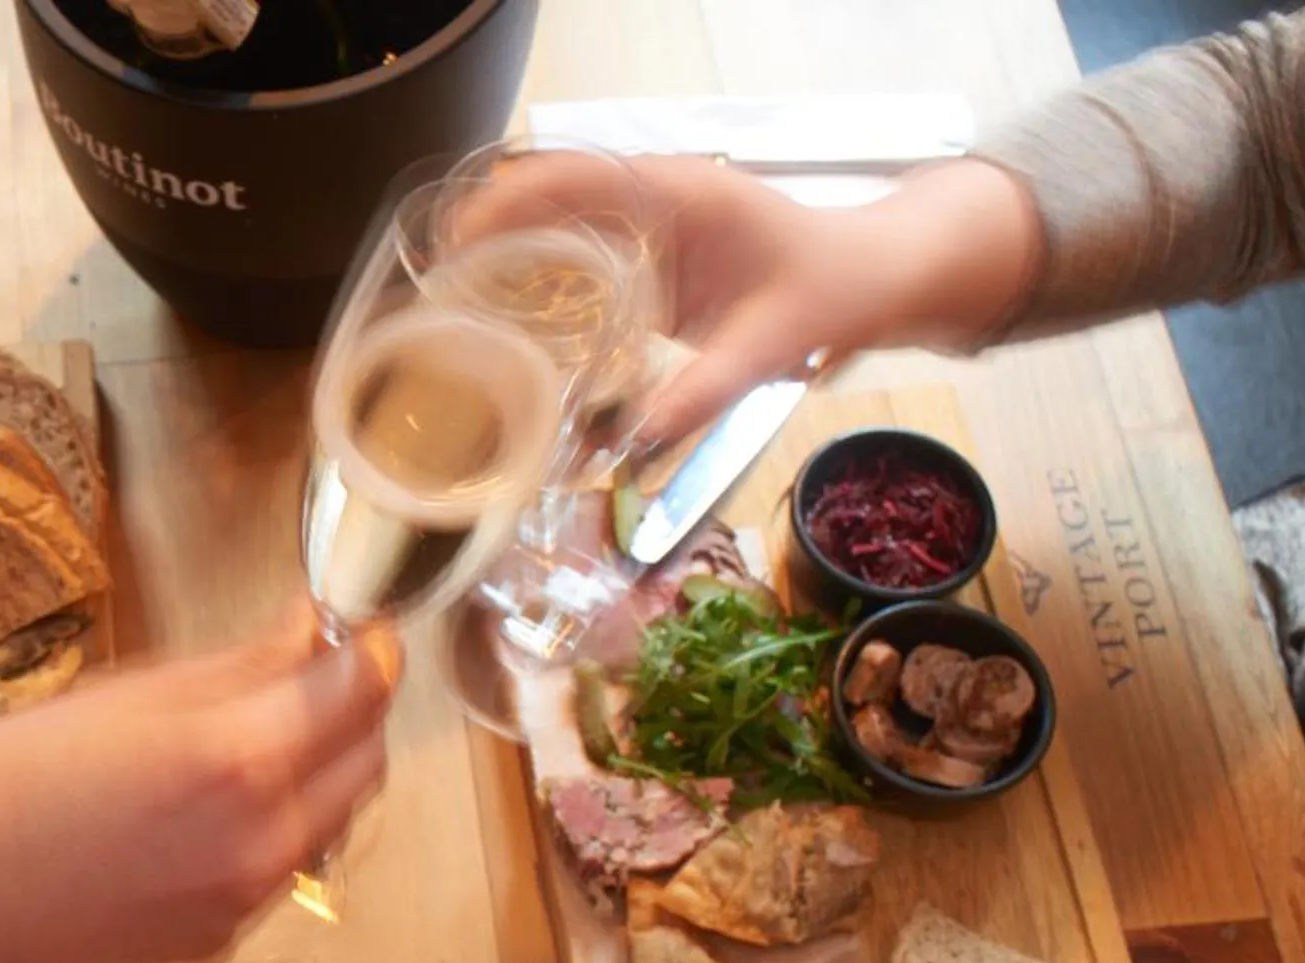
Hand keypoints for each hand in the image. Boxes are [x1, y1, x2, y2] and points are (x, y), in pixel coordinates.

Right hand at [0, 608, 400, 962]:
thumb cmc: (3, 781)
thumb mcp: (123, 696)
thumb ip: (239, 669)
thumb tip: (312, 630)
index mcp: (237, 758)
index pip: (360, 690)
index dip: (370, 646)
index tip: (358, 622)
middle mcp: (263, 840)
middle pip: (366, 761)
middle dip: (353, 709)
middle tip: (308, 671)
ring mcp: (248, 901)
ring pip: (332, 821)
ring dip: (319, 771)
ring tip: (248, 738)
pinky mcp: (222, 941)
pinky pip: (280, 870)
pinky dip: (271, 828)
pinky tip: (199, 810)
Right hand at [455, 153, 1044, 447]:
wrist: (872, 275)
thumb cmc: (831, 288)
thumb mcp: (770, 344)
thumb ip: (701, 390)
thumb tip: (629, 442)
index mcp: (678, 194)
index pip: (573, 178)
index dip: (509, 203)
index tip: (458, 240)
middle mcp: (652, 198)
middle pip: (547, 196)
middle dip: (485, 234)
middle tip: (432, 289)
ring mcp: (646, 226)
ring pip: (555, 225)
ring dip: (504, 259)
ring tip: (449, 311)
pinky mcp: (647, 258)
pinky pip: (578, 258)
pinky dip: (537, 284)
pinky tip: (506, 330)